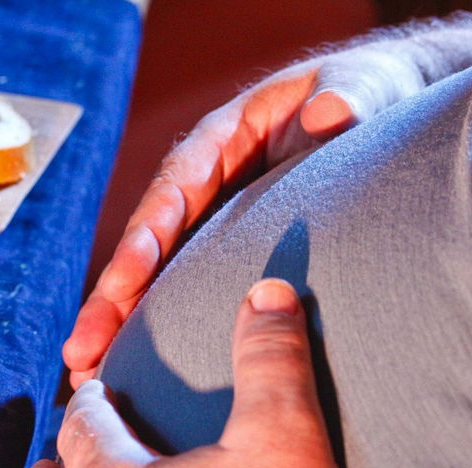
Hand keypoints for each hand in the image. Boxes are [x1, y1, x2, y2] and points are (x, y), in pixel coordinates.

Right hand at [65, 48, 426, 388]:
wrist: (389, 116)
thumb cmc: (372, 94)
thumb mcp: (365, 85)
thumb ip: (351, 93)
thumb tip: (330, 115)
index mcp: (225, 140)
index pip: (175, 189)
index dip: (146, 238)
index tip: (124, 282)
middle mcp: (208, 185)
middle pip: (150, 244)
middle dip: (113, 300)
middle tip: (82, 351)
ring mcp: (216, 224)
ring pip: (161, 276)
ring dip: (123, 326)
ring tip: (88, 377)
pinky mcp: (232, 258)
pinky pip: (189, 294)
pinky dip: (161, 332)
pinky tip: (135, 375)